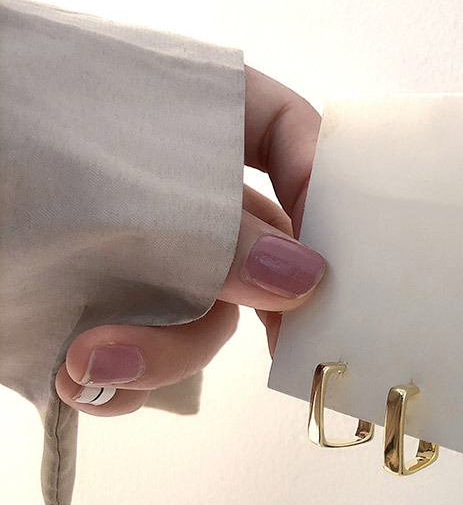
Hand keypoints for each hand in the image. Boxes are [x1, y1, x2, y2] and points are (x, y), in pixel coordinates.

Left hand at [55, 65, 322, 415]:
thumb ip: (216, 232)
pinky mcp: (103, 311)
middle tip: (252, 348)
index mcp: (190, 123)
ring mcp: (143, 258)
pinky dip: (123, 382)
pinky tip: (78, 377)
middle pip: (262, 258)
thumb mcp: (109, 174)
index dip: (326, 191)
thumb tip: (307, 281)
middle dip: (240, 310)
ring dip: (160, 357)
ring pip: (204, 322)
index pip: (290, 141)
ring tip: (86, 366)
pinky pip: (149, 358)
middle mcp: (179, 193)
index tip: (343, 251)